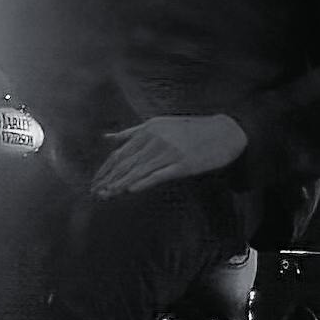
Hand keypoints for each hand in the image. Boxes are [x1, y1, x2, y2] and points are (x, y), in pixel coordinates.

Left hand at [90, 111, 248, 196]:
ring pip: (139, 170)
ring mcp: (169, 152)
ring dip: (121, 184)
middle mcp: (156, 140)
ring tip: (107, 195)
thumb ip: (131, 132)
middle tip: (95, 192)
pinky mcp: (184, 164)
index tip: (94, 182)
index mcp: (147, 131)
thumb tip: (107, 138)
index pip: (119, 154)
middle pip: (126, 163)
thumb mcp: (159, 124)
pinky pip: (160, 174)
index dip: (105, 169)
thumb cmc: (190, 129)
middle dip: (108, 179)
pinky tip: (131, 190)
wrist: (224, 132)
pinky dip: (144, 182)